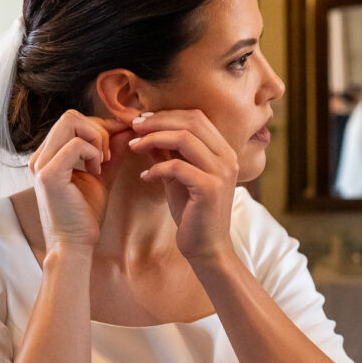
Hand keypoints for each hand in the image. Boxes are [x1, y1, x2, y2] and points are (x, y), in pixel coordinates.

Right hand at [29, 110, 130, 249]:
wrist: (74, 244)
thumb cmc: (85, 214)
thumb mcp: (102, 176)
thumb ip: (111, 153)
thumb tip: (125, 130)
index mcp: (49, 155)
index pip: (73, 121)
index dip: (101, 127)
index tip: (119, 142)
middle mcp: (40, 156)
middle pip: (71, 115)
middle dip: (99, 129)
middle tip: (109, 155)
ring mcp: (41, 164)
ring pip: (71, 121)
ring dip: (97, 138)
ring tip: (103, 162)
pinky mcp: (48, 175)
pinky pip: (76, 145)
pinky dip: (93, 153)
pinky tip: (97, 171)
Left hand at [128, 110, 238, 262]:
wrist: (207, 248)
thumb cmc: (192, 213)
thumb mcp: (177, 177)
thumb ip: (167, 153)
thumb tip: (146, 131)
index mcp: (224, 151)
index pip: (197, 118)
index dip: (167, 114)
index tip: (142, 120)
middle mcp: (227, 158)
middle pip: (192, 122)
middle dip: (158, 121)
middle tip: (134, 127)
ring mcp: (221, 172)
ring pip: (185, 139)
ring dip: (154, 139)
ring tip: (134, 146)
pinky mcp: (209, 189)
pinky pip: (178, 167)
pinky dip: (157, 167)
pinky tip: (145, 176)